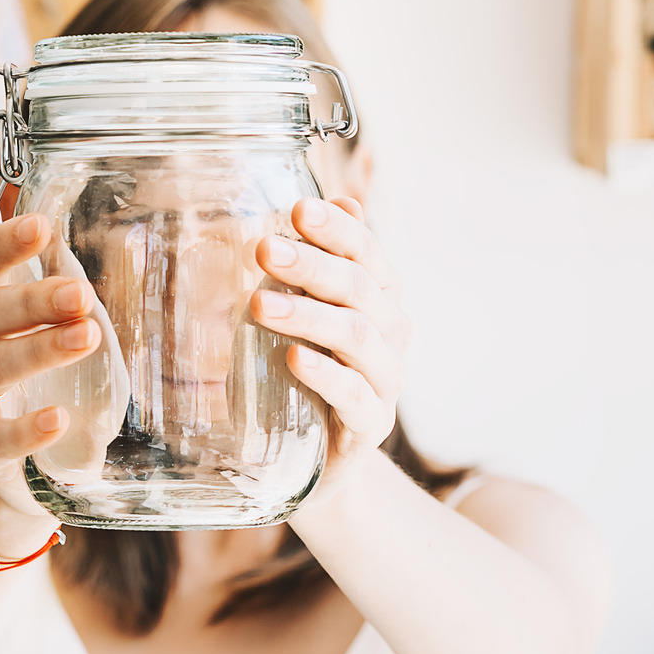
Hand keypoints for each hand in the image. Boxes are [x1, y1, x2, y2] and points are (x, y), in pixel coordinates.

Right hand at [0, 213, 103, 517]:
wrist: (24, 465)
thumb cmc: (42, 380)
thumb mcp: (49, 328)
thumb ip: (57, 283)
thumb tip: (69, 224)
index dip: (4, 245)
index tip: (42, 226)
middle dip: (34, 300)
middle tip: (81, 294)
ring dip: (40, 350)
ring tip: (88, 338)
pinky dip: (27, 427)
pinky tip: (59, 418)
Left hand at [250, 196, 410, 490]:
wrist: (315, 455)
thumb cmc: (303, 370)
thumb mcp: (302, 312)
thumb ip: (316, 265)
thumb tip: (341, 199)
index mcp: (380, 298)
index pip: (367, 252)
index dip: (337, 230)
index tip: (298, 210)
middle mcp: (393, 334)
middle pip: (359, 289)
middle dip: (311, 266)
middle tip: (265, 249)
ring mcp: (386, 380)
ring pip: (356, 337)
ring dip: (307, 316)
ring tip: (260, 305)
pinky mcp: (371, 424)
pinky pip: (353, 395)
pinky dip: (324, 374)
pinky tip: (293, 359)